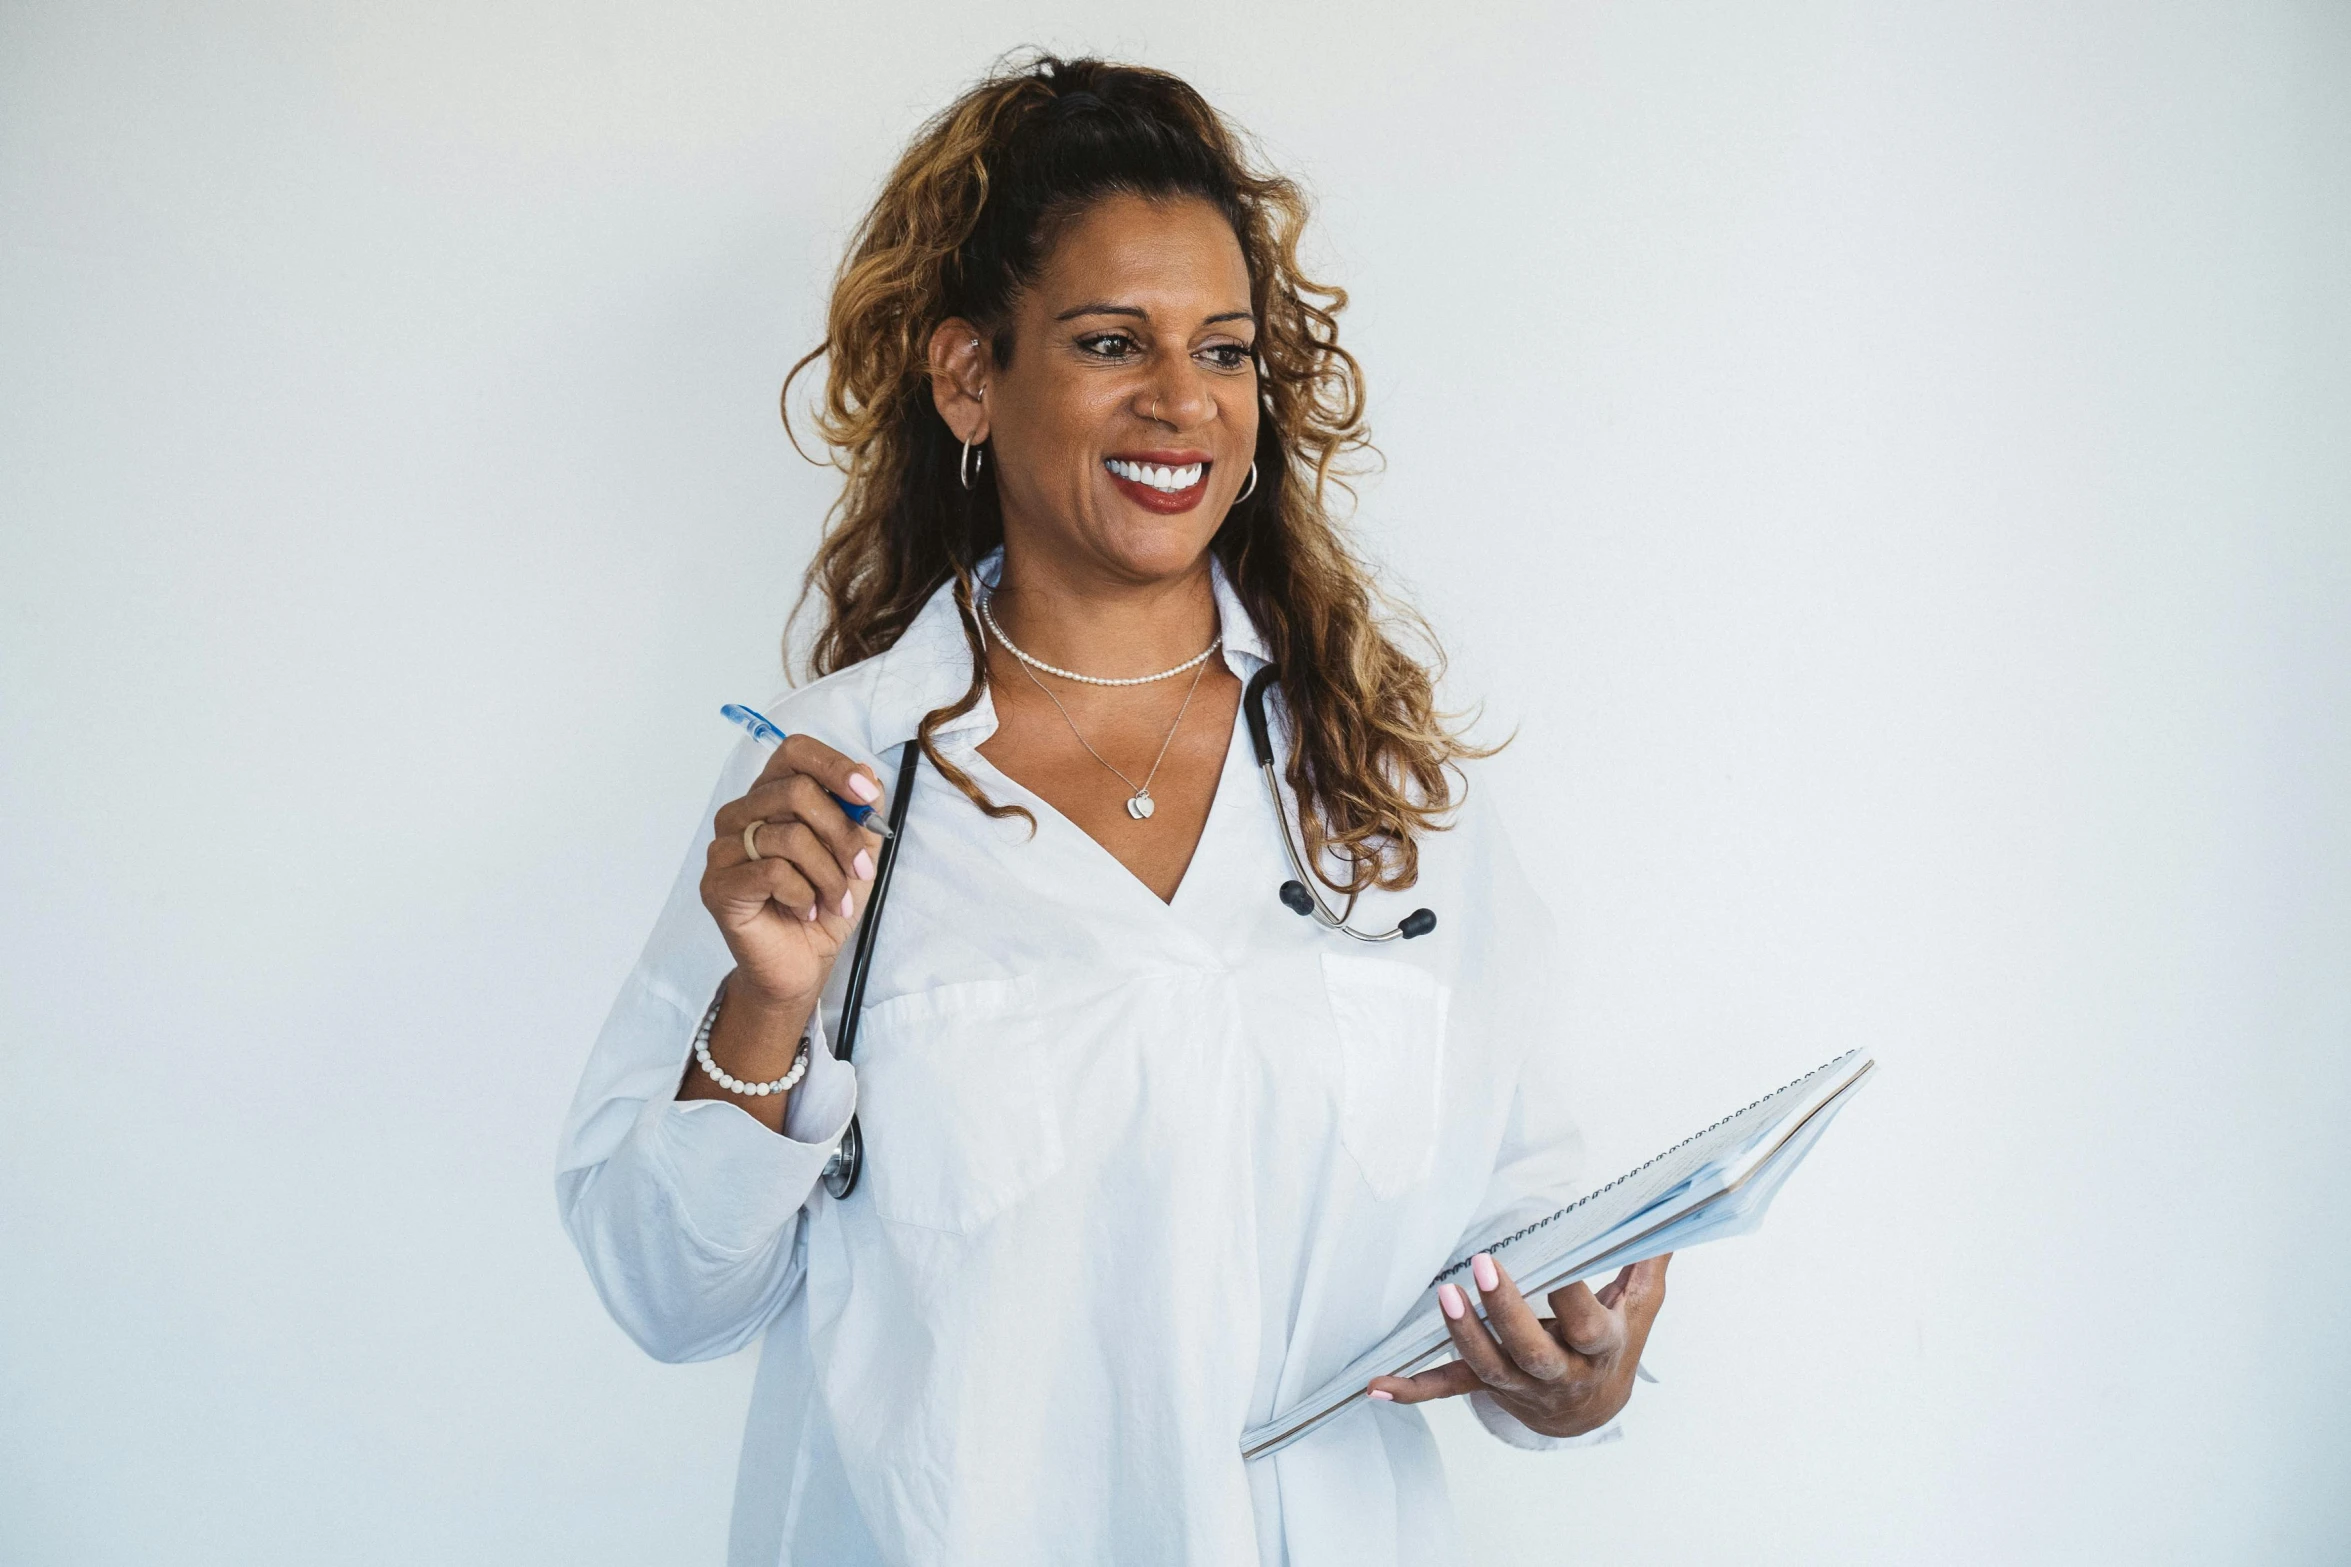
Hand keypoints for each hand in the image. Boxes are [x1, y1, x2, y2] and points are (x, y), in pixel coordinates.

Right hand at [701, 734, 885, 1008]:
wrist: (801, 964)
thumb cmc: (823, 904)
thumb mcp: (857, 855)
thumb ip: (860, 813)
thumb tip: (866, 773)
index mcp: (771, 795)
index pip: (795, 752)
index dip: (834, 766)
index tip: (866, 795)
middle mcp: (741, 813)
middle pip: (797, 792)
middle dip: (842, 835)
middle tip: (862, 872)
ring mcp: (723, 848)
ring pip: (789, 836)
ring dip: (828, 875)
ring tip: (834, 901)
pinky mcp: (717, 884)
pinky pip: (772, 872)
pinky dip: (803, 894)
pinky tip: (804, 910)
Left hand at [1367, 1252, 1668, 1437]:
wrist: (1592, 1411)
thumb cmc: (1614, 1345)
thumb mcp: (1641, 1306)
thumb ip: (1648, 1259)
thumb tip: (1669, 1209)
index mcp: (1599, 1347)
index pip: (1586, 1324)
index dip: (1571, 1297)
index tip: (1558, 1259)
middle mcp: (1559, 1373)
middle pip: (1533, 1352)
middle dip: (1508, 1312)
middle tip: (1485, 1264)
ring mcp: (1520, 1386)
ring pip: (1489, 1368)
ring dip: (1463, 1335)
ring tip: (1445, 1294)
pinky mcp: (1490, 1389)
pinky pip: (1450, 1389)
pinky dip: (1413, 1389)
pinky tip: (1376, 1386)